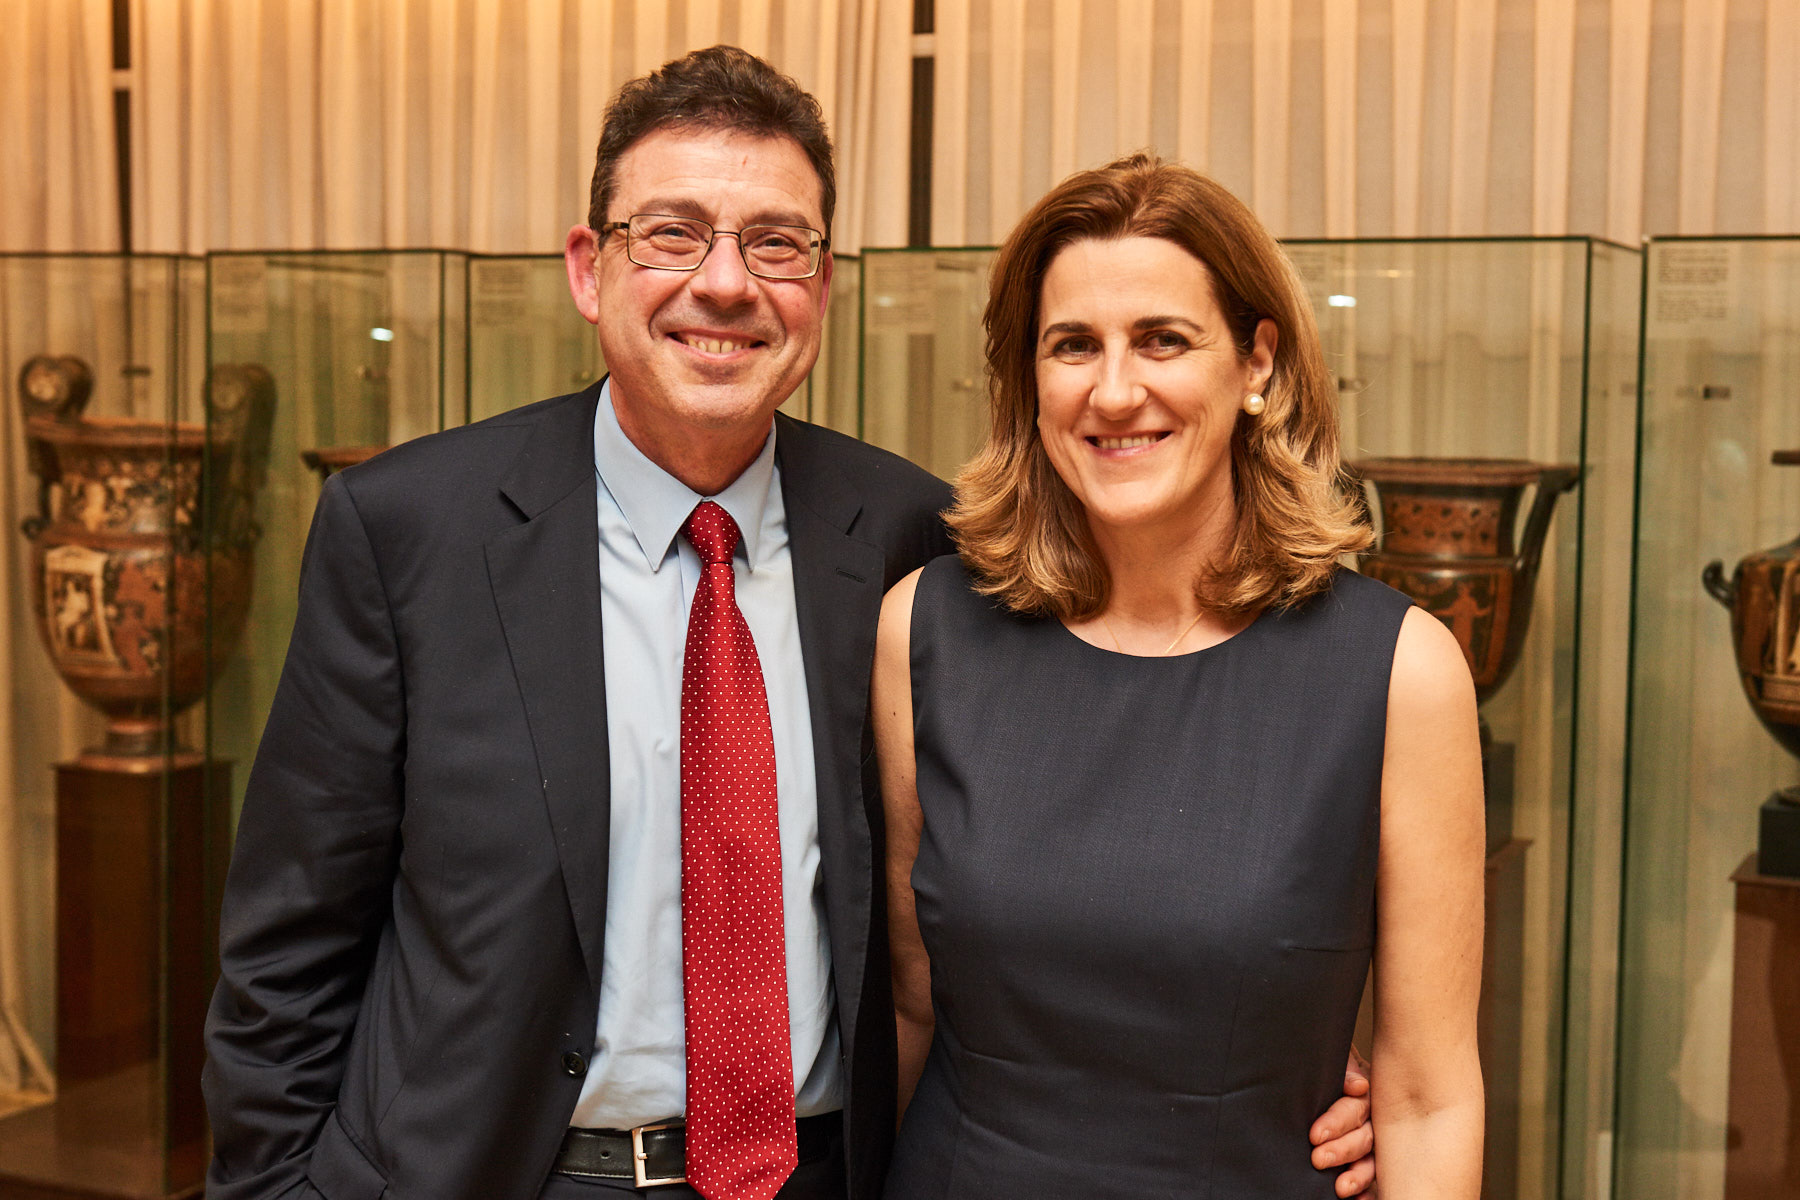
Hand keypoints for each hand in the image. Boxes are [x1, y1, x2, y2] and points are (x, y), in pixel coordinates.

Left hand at [1310, 1044, 1375, 1196]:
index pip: (1353, 1110)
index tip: (1314, 1135)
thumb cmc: (1327, 1066)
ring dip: (1358, 1175)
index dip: (1336, 1122)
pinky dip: (1366, 1191)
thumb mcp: (1334, 1060)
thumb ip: (1344, 1069)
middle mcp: (1372, 1119)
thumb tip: (1357, 1086)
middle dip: (1341, 1150)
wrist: (1321, 1069)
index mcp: (1363, 1094)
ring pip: (1370, 1160)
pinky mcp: (1367, 1160)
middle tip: (1318, 1159)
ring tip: (1341, 1189)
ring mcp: (1372, 1141)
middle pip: (1363, 1137)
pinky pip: (1372, 1177)